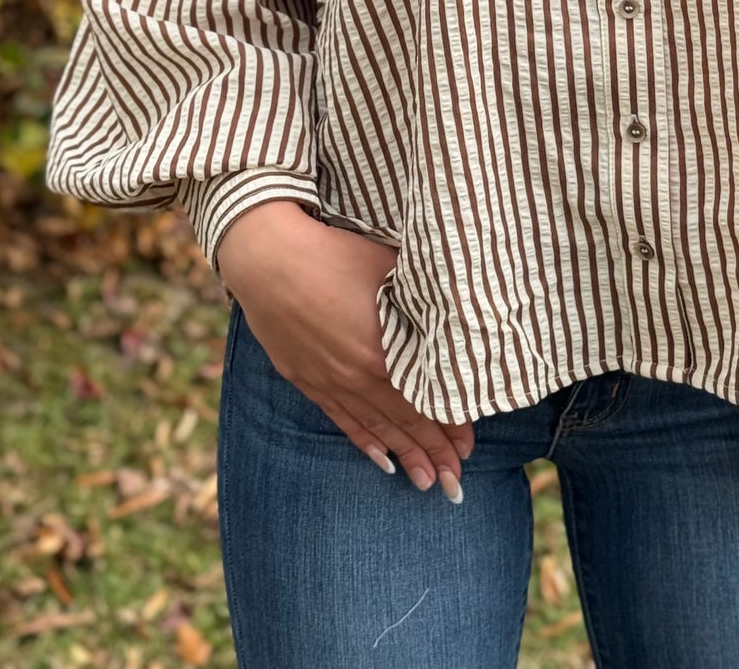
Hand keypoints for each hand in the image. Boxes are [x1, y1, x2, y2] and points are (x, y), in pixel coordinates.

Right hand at [216, 201, 474, 499]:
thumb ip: (421, 298)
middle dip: (434, 454)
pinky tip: (381, 460)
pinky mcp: (306, 379)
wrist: (269, 260)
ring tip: (426, 483)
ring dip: (404, 456)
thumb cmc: (335, 254)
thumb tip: (456, 310)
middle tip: (456, 484)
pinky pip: (341, 420)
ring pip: (375, 428)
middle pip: (405, 423)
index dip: (451, 426)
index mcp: (385, 351)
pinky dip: (364, 442)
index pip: (427, 400)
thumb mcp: (389, 268)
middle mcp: (359, 376)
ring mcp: (330, 381)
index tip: (469, 449)